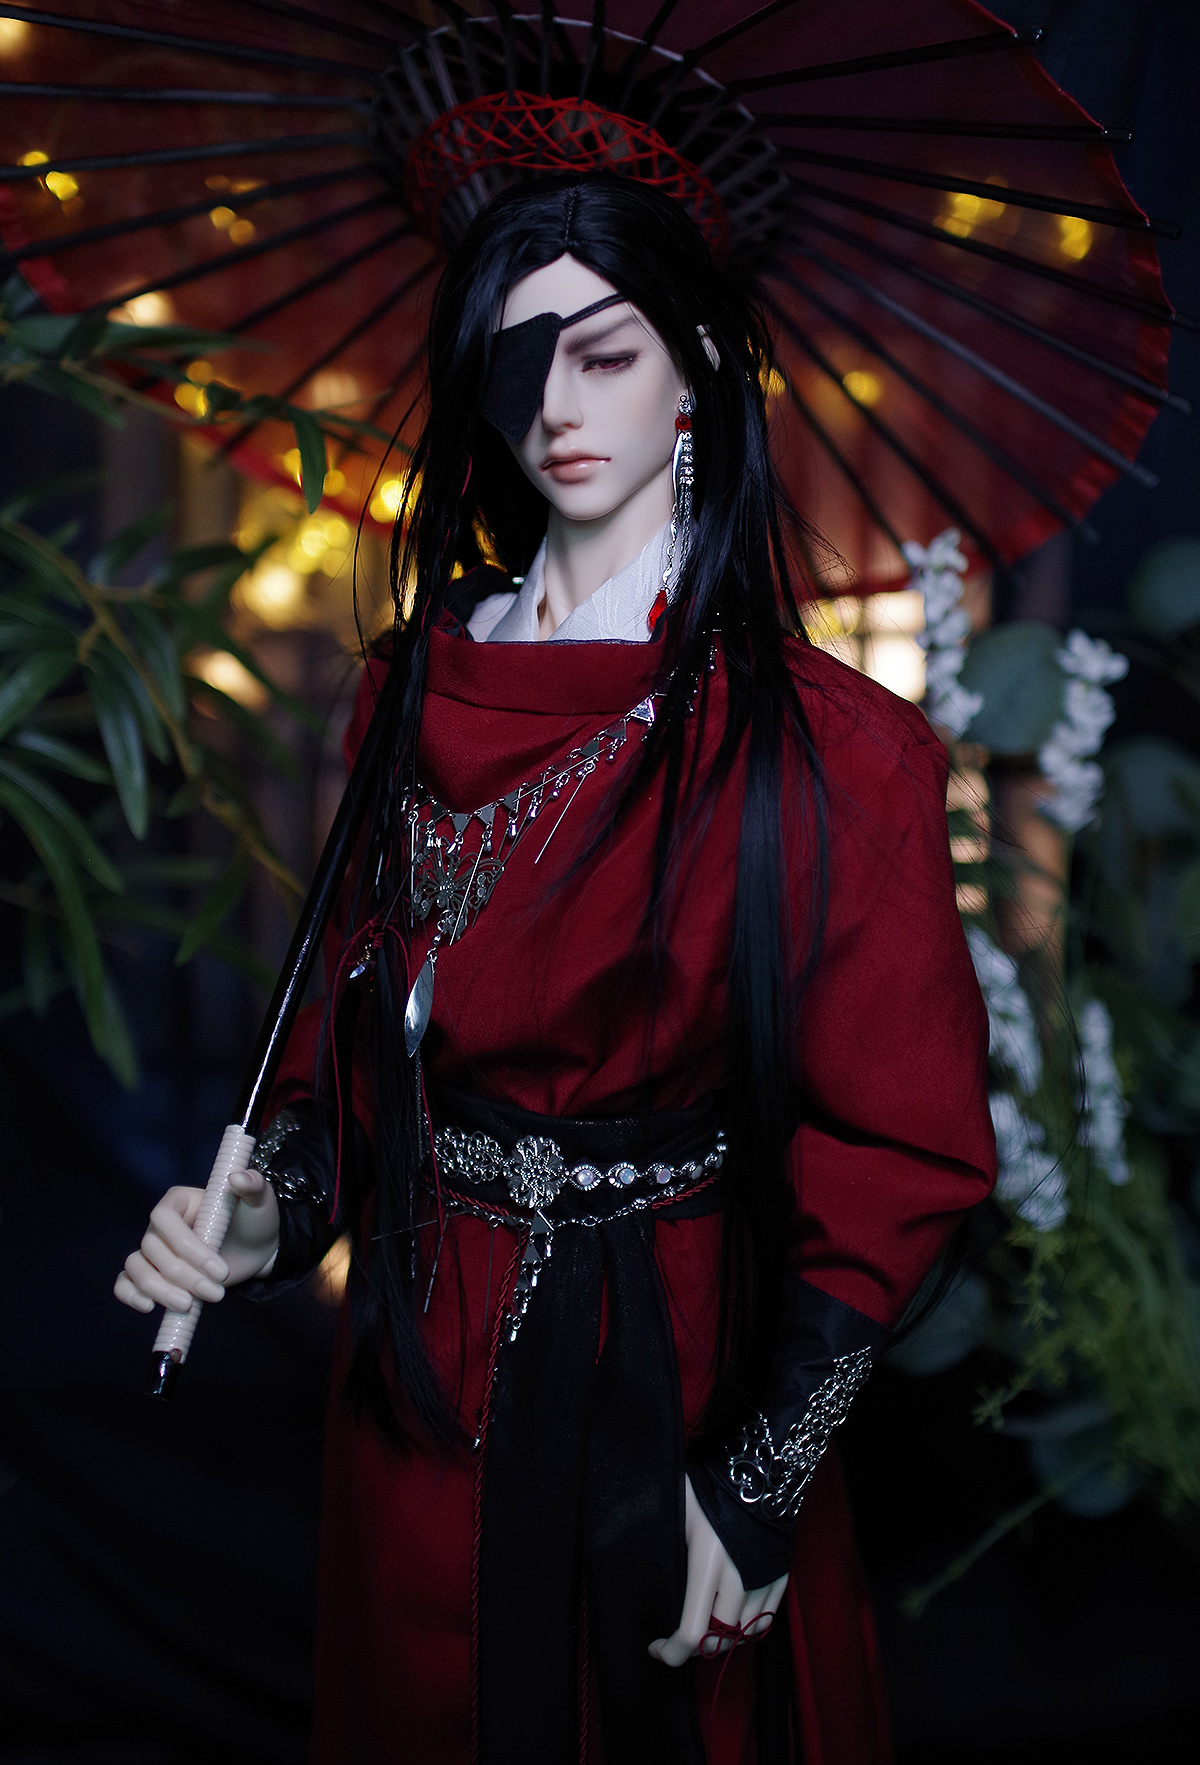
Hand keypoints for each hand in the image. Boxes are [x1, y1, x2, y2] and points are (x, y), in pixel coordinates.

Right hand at [113, 1165, 279, 1314]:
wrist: (255, 1248)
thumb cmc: (253, 1220)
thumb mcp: (259, 1200)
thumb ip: (253, 1185)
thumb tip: (236, 1177)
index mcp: (179, 1200)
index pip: (163, 1217)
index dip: (185, 1246)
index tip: (218, 1269)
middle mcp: (160, 1225)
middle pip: (152, 1248)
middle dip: (184, 1276)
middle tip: (216, 1293)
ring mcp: (154, 1250)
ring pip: (137, 1267)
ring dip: (161, 1290)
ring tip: (190, 1305)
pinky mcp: (154, 1273)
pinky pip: (126, 1283)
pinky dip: (130, 1295)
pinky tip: (150, 1307)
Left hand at [649, 1475, 787, 1665]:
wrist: (759, 1468)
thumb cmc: (709, 1485)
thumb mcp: (677, 1512)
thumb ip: (664, 1544)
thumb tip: (634, 1563)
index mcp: (707, 1561)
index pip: (692, 1631)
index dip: (671, 1652)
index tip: (656, 1648)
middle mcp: (739, 1577)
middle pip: (719, 1639)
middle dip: (695, 1648)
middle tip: (678, 1641)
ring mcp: (763, 1579)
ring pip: (744, 1635)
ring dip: (722, 1640)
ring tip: (704, 1630)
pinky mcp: (780, 1575)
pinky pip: (766, 1620)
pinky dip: (748, 1629)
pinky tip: (732, 1621)